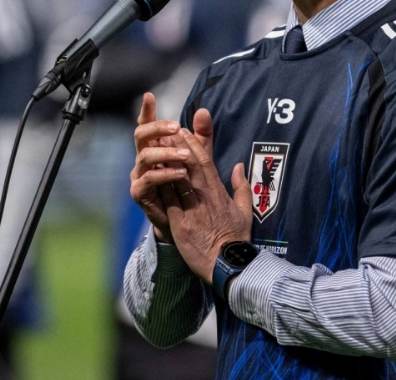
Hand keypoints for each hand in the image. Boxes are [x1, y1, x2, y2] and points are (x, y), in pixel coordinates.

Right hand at [130, 93, 191, 242]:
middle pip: (141, 135)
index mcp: (155, 146)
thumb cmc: (189, 185)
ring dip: (165, 152)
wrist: (185, 220)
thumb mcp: (199, 158)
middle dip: (156, 128)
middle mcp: (144, 158)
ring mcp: (139, 174)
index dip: (147, 111)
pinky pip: (148, 179)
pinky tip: (181, 173)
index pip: (148, 125)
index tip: (150, 97)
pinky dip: (165, 174)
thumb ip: (202, 136)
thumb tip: (203, 111)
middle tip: (176, 127)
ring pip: (144, 156)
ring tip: (185, 156)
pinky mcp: (140, 192)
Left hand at [161, 108, 252, 283]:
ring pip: (175, 180)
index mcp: (218, 192)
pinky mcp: (180, 224)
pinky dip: (159, 185)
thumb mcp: (245, 209)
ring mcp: (191, 210)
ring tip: (154, 147)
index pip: (204, 162)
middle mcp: (204, 197)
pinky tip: (151, 173)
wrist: (228, 264)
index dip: (193, 144)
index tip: (183, 132)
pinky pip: (168, 200)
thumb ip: (241, 186)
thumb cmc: (236, 238)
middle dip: (176, 146)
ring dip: (164, 162)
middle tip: (165, 132)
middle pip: (188, 165)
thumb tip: (238, 166)